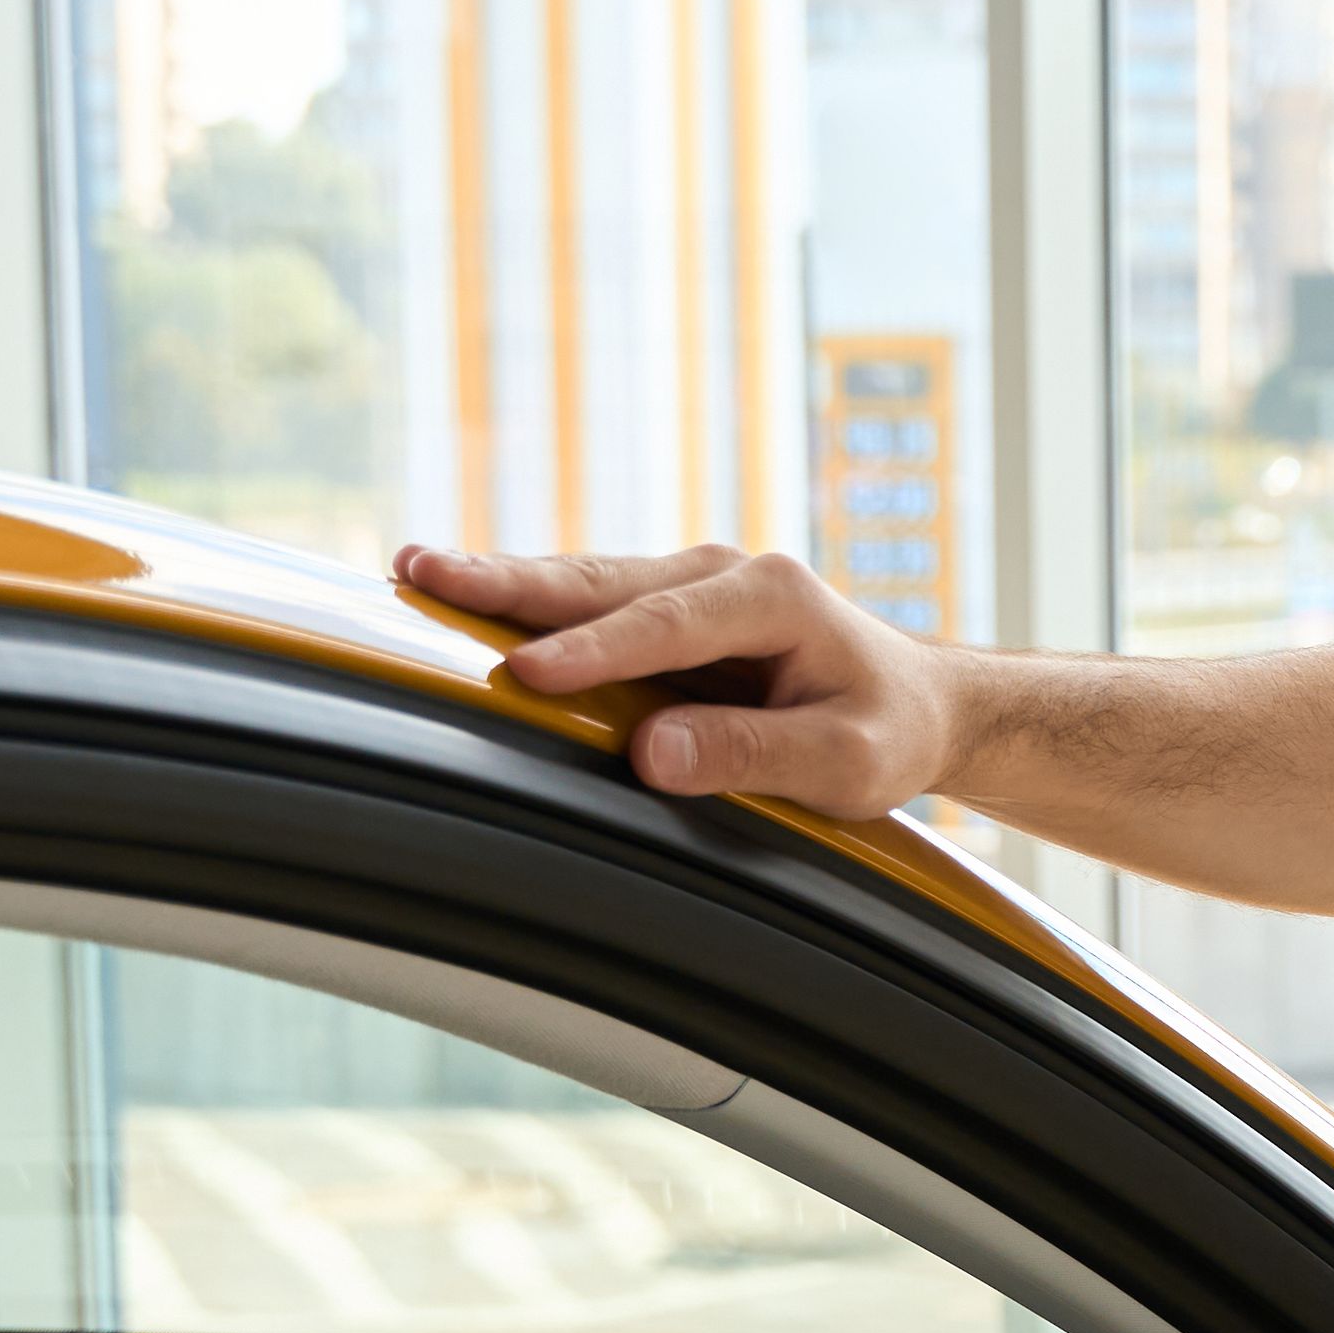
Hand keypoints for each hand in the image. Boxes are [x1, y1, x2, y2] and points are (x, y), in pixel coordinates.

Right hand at [397, 541, 959, 813]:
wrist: (916, 702)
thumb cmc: (887, 733)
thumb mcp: (848, 762)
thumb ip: (757, 753)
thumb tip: (652, 753)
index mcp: (773, 597)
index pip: (667, 626)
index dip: (597, 652)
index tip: (530, 675)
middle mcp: (725, 573)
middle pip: (604, 580)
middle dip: (511, 581)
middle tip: (426, 574)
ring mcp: (691, 585)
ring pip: (585, 582)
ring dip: (502, 580)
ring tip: (417, 570)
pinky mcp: (667, 610)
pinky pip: (588, 604)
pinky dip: (526, 602)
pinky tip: (461, 595)